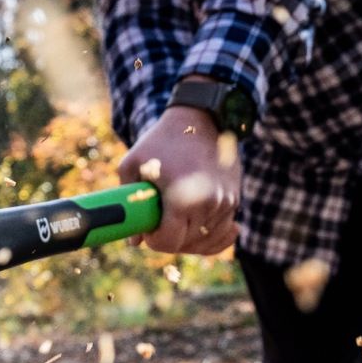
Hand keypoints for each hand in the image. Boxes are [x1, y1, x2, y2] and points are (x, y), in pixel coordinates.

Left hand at [118, 105, 241, 254]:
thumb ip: (127, 202)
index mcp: (182, 198)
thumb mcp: (132, 164)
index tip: (149, 229)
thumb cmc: (161, 141)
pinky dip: (208, 236)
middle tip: (158, 225)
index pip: (169, 242)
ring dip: (189, 238)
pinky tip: (197, 230)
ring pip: (205, 241)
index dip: (154, 240)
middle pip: (186, 244)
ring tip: (175, 223)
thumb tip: (134, 241)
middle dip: (169, 240)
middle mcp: (208, 205)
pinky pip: (222, 232)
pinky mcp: (234, 200)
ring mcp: (225, 204)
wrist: (201, 118)